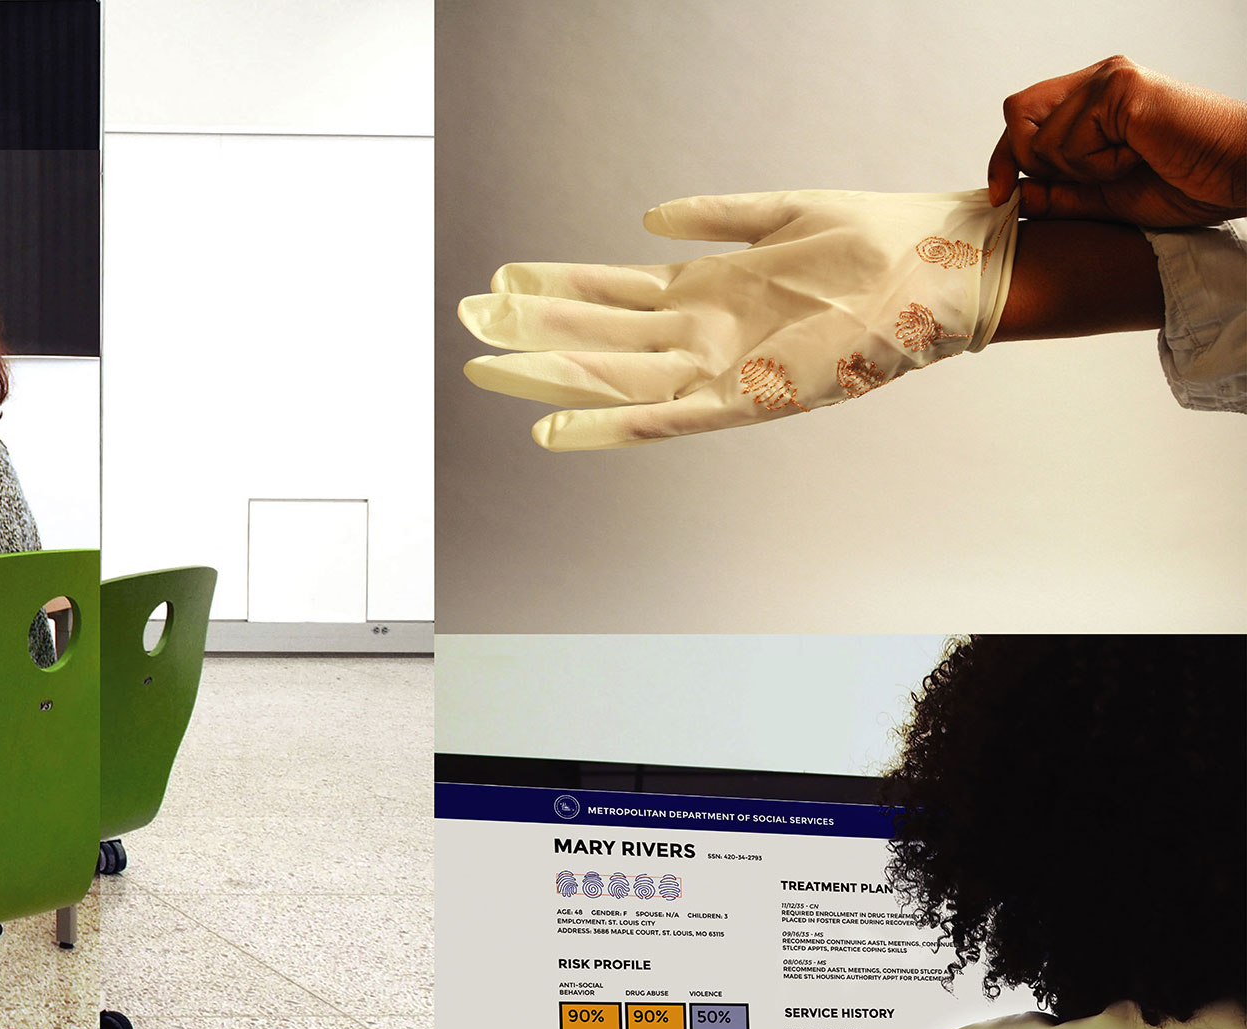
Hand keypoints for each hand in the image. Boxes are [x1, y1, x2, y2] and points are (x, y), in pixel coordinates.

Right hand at [461, 189, 1017, 449]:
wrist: (949, 273)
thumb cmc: (879, 242)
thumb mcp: (787, 212)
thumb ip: (716, 216)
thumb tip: (647, 217)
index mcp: (710, 291)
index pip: (611, 291)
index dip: (553, 285)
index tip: (500, 280)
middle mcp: (704, 332)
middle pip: (595, 333)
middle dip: (528, 327)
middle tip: (466, 319)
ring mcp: (721, 366)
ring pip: (612, 373)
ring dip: (547, 371)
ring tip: (487, 364)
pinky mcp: (750, 399)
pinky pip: (664, 419)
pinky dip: (608, 427)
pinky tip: (555, 429)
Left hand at [989, 56, 1246, 227]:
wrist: (1238, 175)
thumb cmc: (1186, 183)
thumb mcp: (1106, 197)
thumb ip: (1058, 194)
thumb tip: (1012, 194)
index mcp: (1092, 99)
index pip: (1020, 117)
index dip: (1001, 157)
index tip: (1001, 194)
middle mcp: (1097, 80)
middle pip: (1016, 115)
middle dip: (1036, 162)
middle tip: (1094, 175)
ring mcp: (1108, 78)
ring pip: (1040, 137)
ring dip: (1079, 169)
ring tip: (1129, 162)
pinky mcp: (1120, 88)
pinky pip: (1070, 140)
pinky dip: (1099, 165)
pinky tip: (1139, 155)